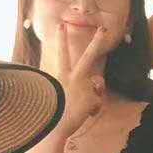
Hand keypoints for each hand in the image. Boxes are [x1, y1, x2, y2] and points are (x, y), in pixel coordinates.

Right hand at [52, 22, 106, 137]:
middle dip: (96, 41)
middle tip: (103, 29)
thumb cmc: (49, 113)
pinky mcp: (92, 98)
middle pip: (88, 56)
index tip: (60, 25)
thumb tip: (96, 85)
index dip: (61, 39)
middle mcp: (74, 78)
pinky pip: (96, 105)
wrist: (51, 126)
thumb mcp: (56, 96)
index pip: (61, 54)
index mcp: (61, 76)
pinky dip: (91, 111)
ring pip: (98, 86)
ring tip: (80, 104)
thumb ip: (71, 87)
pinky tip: (82, 115)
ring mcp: (84, 87)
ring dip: (95, 92)